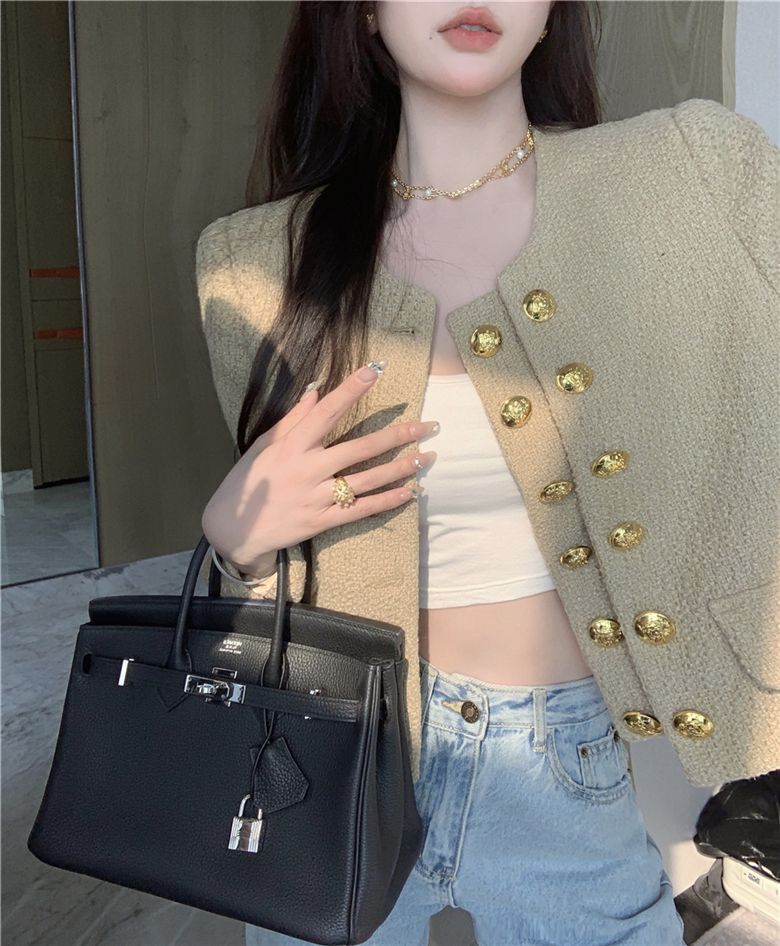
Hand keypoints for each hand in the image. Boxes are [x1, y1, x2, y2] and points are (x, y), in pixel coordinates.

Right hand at [202, 361, 437, 573]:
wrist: (233, 529)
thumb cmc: (249, 481)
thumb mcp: (264, 445)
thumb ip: (293, 419)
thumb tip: (316, 391)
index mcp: (293, 445)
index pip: (327, 411)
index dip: (352, 390)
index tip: (376, 370)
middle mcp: (308, 469)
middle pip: (361, 448)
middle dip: (398, 435)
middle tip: (428, 426)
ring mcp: (317, 496)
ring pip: (368, 479)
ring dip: (401, 468)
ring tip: (427, 457)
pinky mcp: (323, 521)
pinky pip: (362, 509)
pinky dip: (387, 501)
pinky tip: (410, 493)